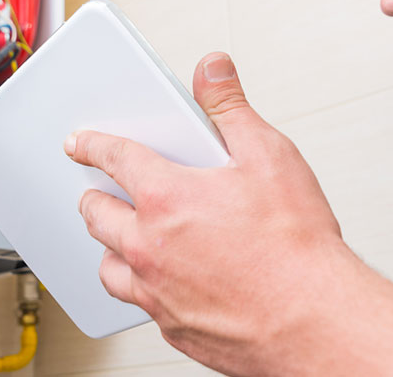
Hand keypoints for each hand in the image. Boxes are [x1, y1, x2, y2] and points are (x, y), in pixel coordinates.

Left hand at [66, 52, 349, 374]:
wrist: (313, 321)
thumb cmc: (296, 246)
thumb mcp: (269, 156)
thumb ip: (231, 108)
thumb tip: (212, 69)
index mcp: (167, 197)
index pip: (114, 158)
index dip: (93, 145)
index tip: (79, 144)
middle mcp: (149, 246)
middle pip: (98, 215)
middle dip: (95, 197)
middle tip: (101, 190)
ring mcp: (156, 290)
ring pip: (108, 266)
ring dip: (111, 247)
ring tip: (125, 237)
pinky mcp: (171, 324)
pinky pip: (138, 302)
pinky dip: (142, 287)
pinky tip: (161, 280)